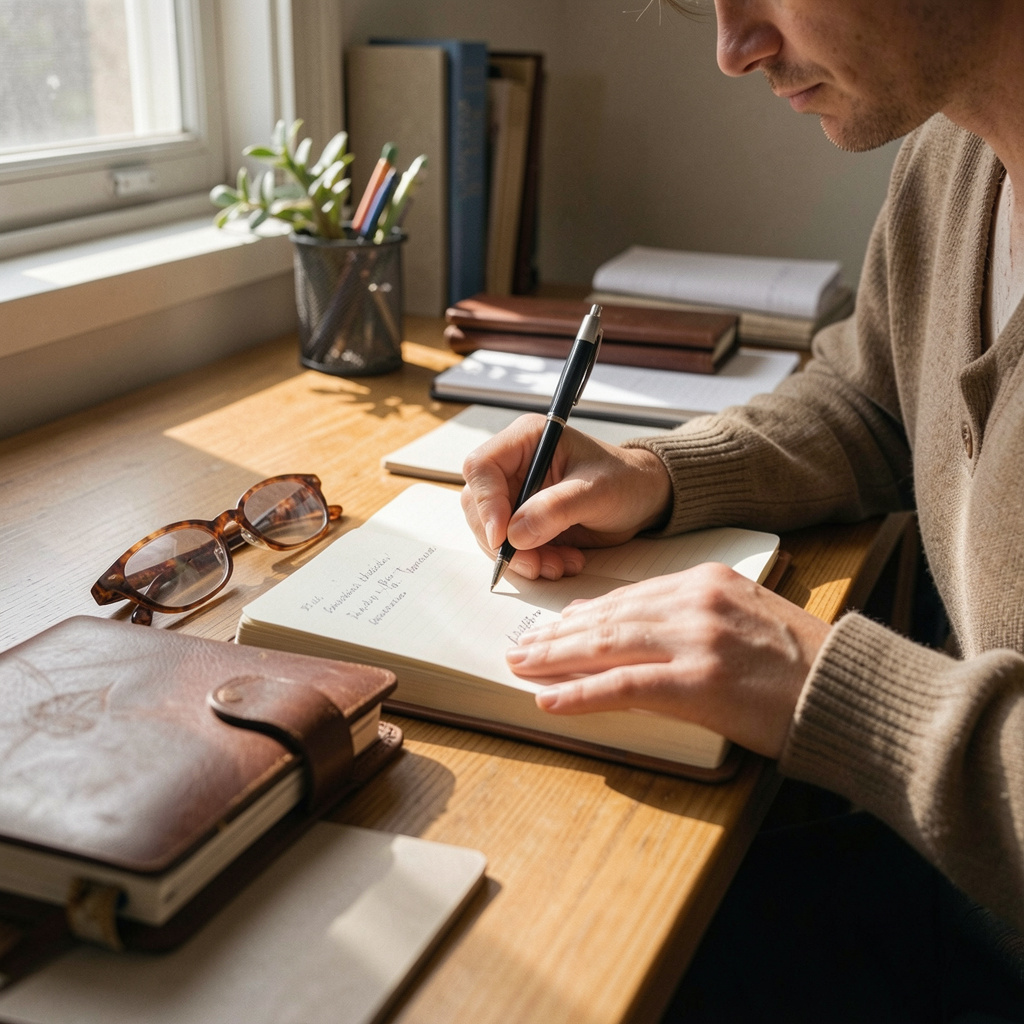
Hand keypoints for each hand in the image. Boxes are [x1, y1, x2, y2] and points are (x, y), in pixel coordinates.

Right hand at [460, 414, 672, 579]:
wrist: (643, 500)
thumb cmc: (625, 481)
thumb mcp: (596, 492)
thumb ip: (555, 509)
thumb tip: (515, 533)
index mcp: (526, 440)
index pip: (481, 468)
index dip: (486, 504)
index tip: (503, 537)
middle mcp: (514, 465)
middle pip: (478, 505)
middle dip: (502, 541)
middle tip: (533, 563)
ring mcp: (517, 494)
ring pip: (492, 532)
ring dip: (521, 557)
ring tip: (558, 565)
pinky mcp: (524, 521)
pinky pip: (511, 547)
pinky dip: (533, 562)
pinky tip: (563, 562)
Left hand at [506, 562, 830, 758]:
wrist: (848, 692)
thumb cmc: (802, 663)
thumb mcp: (747, 618)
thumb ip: (692, 616)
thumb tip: (635, 631)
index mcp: (707, 581)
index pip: (628, 596)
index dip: (584, 615)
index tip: (555, 627)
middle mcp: (696, 602)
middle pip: (609, 617)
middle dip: (558, 635)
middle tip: (523, 647)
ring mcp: (696, 640)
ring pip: (607, 645)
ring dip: (556, 659)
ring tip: (521, 668)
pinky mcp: (698, 683)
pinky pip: (624, 688)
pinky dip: (581, 695)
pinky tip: (550, 701)